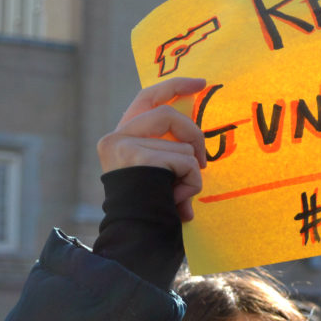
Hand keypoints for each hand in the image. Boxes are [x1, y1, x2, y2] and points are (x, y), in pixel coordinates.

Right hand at [97, 77, 207, 220]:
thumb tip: (197, 151)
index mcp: (120, 138)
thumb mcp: (158, 176)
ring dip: (191, 170)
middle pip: (169, 113)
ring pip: (181, 143)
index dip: (175, 86)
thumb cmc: (150, 211)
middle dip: (194, 134)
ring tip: (181, 194)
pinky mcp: (137, 155)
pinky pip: (184, 161)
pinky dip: (190, 182)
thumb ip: (170, 153)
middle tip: (204, 161)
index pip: (148, 97)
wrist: (134, 236)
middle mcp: (116, 137)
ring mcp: (124, 144)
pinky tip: (179, 200)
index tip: (201, 83)